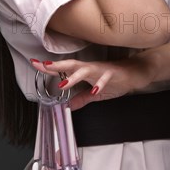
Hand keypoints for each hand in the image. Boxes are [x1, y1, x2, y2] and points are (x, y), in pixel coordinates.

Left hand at [29, 56, 157, 110]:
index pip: (63, 68)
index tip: (34, 64)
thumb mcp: (96, 94)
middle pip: (70, 65)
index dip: (49, 67)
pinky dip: (100, 84)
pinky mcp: (113, 74)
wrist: (135, 73)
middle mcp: (90, 68)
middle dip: (55, 66)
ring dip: (74, 77)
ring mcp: (101, 70)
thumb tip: (69, 106)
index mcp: (84, 72)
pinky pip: (105, 79)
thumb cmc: (115, 80)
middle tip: (41, 66)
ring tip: (63, 83)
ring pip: (86, 70)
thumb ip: (82, 98)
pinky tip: (95, 90)